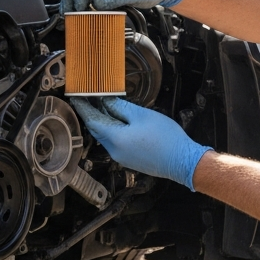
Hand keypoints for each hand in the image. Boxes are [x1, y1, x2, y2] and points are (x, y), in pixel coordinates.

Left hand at [72, 98, 210, 189]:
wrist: (182, 162)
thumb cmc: (165, 138)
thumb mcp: (143, 116)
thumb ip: (122, 108)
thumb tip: (107, 102)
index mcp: (115, 138)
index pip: (92, 120)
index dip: (84, 107)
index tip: (77, 97)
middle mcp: (114, 151)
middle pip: (97, 130)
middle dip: (92, 115)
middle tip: (89, 100)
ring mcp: (122, 158)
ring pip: (106, 138)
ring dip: (104, 124)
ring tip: (104, 108)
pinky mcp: (130, 161)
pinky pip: (116, 144)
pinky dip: (114, 132)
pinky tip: (120, 124)